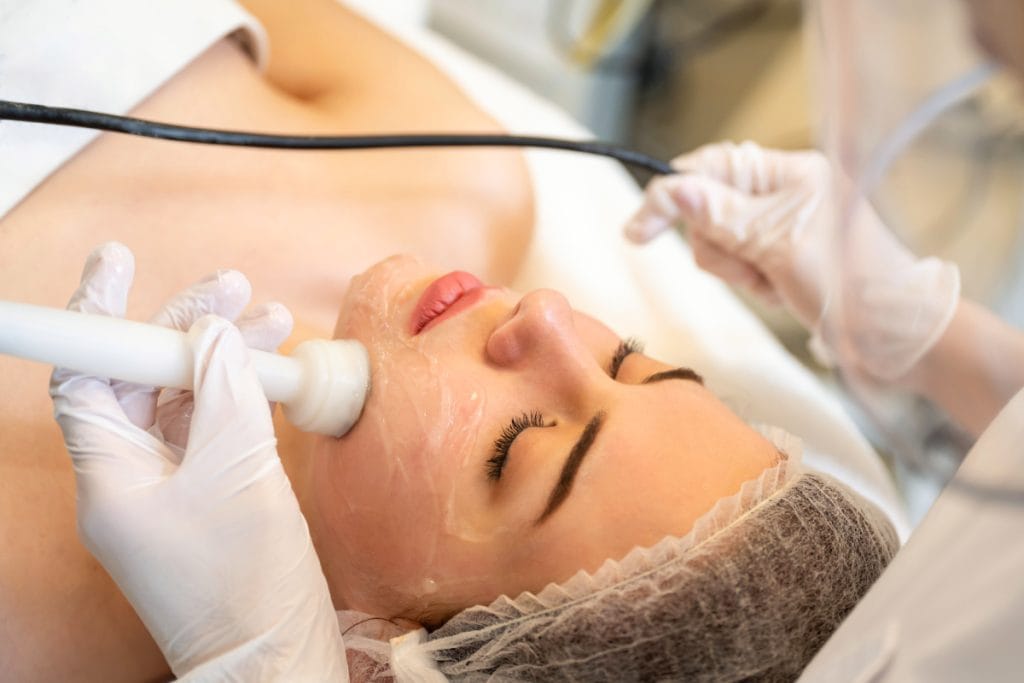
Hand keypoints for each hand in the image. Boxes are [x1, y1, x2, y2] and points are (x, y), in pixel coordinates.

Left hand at [50, 242, 347, 680]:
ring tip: (270, 320)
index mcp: (111, 475)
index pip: (85, 376)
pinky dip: (240, 394)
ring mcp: (170, 487)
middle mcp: (131, 477)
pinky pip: (214, 428)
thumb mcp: (238, 473)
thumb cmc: (244, 582)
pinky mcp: (209, 495)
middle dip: (184, 327)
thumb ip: (226, 392)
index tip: (117, 263)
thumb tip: (217, 334)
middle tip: (233, 288)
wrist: (272, 656)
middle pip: (143, 379)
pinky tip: (270, 368)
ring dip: (224, 357)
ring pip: (185, 400)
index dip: (96, 314)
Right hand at [626, 140, 959, 380]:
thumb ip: (720, 215)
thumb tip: (672, 186)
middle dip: (721, 245)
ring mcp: (784, 223)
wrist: (893, 332)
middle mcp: (784, 191)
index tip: (637, 232)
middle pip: (710, 208)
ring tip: (773, 284)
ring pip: (721, 241)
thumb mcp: (776, 246)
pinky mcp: (783, 254)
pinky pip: (741, 264)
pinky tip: (780, 291)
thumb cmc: (847, 283)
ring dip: (738, 270)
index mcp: (790, 172)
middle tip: (752, 268)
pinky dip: (752, 282)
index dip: (670, 196)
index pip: (711, 167)